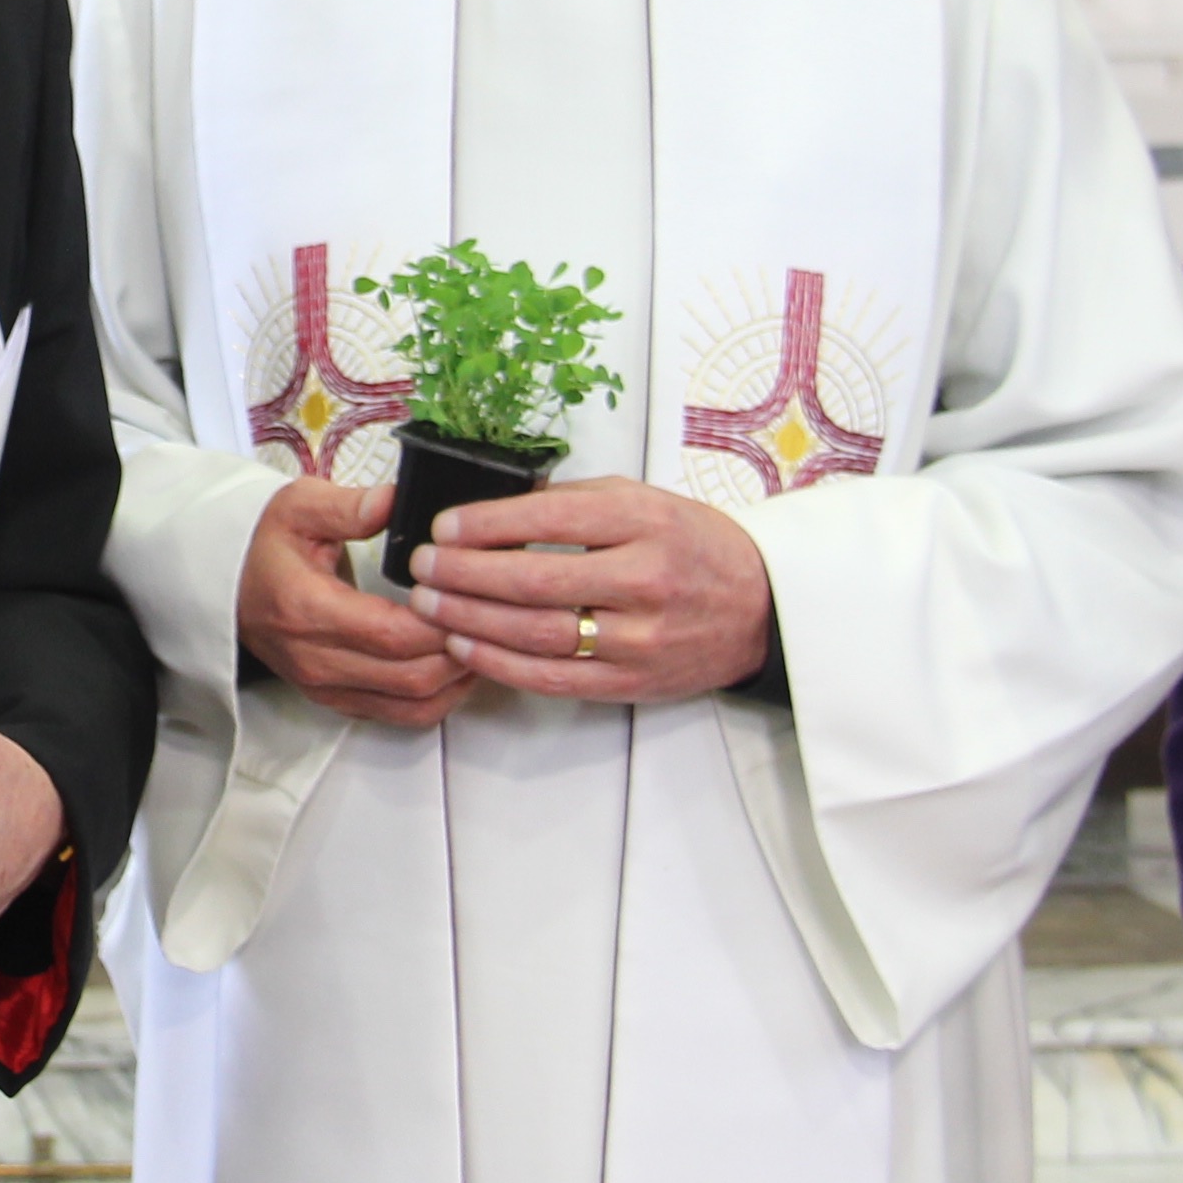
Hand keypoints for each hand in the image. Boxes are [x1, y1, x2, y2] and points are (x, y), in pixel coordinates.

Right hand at [238, 479, 465, 727]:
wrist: (225, 583)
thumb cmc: (265, 542)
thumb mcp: (299, 506)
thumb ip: (350, 506)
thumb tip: (398, 500)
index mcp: (308, 609)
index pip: (392, 633)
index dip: (441, 621)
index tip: (470, 591)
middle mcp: (317, 660)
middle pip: (412, 675)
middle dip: (461, 650)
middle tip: (490, 614)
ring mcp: (326, 687)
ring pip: (413, 703)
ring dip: (457, 680)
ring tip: (484, 640)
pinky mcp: (336, 701)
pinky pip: (401, 715)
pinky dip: (439, 697)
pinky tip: (459, 666)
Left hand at [406, 480, 774, 701]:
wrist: (760, 608)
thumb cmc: (692, 545)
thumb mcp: (643, 501)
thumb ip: (575, 502)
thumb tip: (494, 509)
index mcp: (646, 522)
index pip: (553, 518)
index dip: (488, 524)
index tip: (443, 527)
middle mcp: (645, 579)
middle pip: (536, 580)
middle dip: (466, 573)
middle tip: (422, 567)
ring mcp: (640, 637)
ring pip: (538, 633)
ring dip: (472, 619)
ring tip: (429, 604)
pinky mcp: (632, 680)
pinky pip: (554, 677)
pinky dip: (501, 663)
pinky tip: (465, 644)